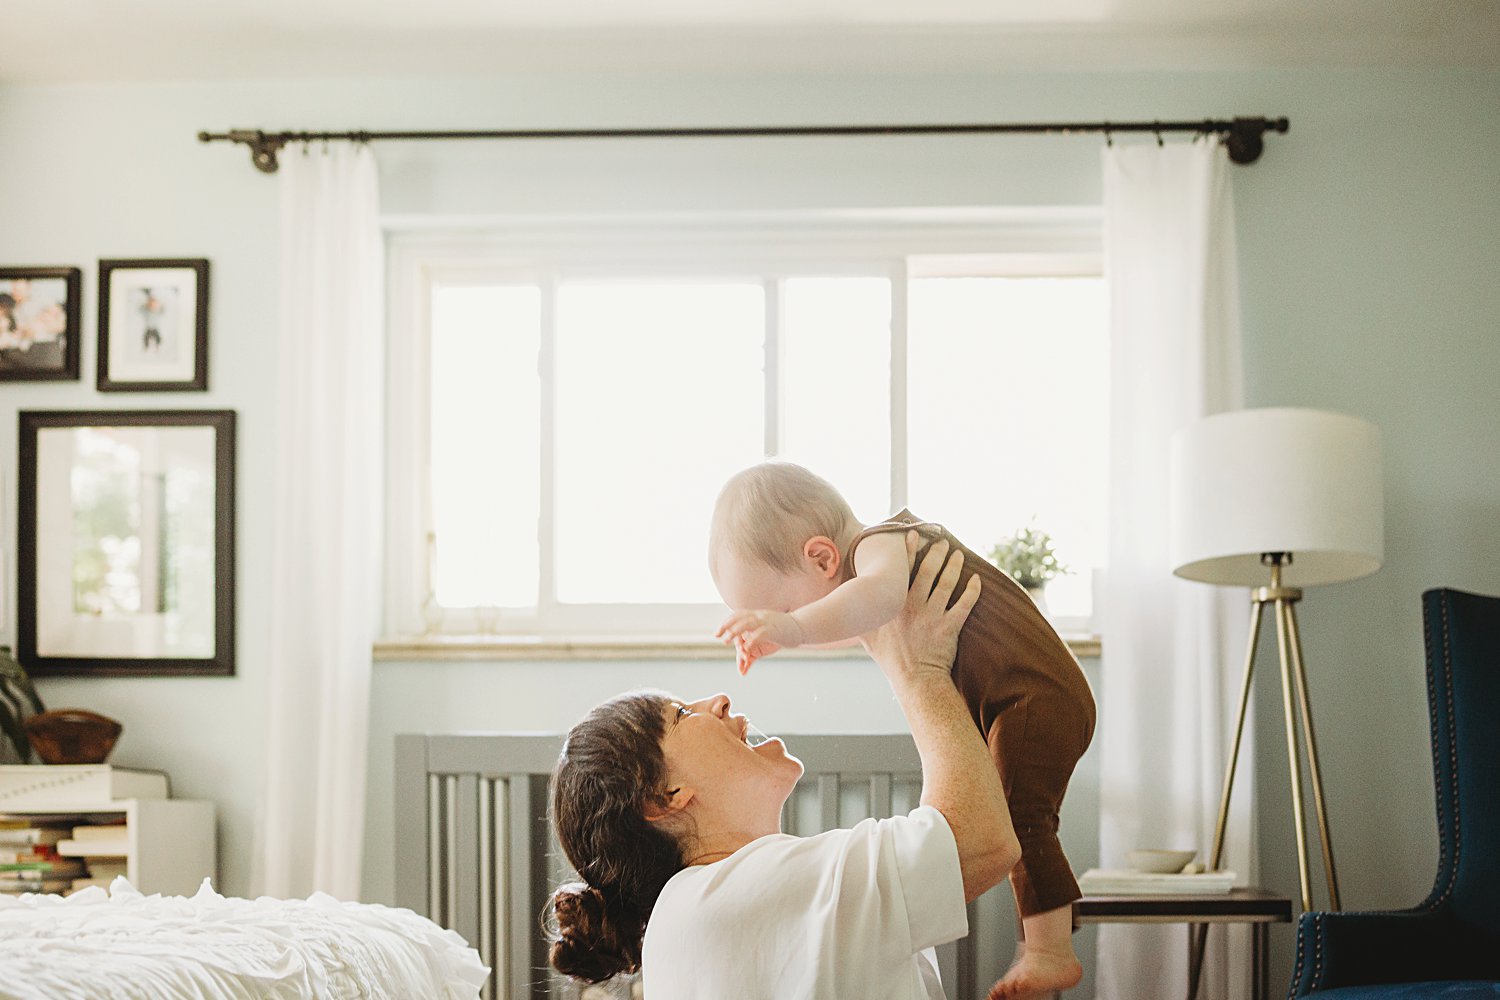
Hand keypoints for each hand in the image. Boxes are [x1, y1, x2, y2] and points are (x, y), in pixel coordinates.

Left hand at [717, 610, 802, 673]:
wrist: (801, 627)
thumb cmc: (781, 635)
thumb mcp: (764, 644)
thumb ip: (752, 656)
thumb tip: (741, 671)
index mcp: (756, 616)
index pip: (737, 615)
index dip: (726, 623)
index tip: (716, 632)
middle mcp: (760, 617)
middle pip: (739, 618)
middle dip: (727, 627)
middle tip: (720, 637)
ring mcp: (767, 622)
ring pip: (747, 623)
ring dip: (736, 631)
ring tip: (728, 640)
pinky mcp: (774, 630)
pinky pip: (760, 634)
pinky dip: (752, 640)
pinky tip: (745, 648)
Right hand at [860, 532, 979, 684]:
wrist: (915, 680)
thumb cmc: (890, 659)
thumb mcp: (867, 637)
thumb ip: (859, 618)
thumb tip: (839, 606)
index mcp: (894, 605)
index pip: (901, 571)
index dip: (908, 550)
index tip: (913, 535)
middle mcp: (913, 605)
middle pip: (928, 571)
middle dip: (936, 553)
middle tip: (942, 542)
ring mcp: (932, 615)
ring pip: (946, 583)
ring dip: (954, 566)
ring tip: (958, 554)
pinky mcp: (949, 626)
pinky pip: (964, 604)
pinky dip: (972, 591)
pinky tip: (977, 580)